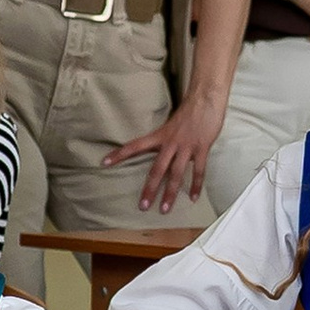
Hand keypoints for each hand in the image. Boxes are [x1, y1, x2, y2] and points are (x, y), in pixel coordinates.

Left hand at [104, 92, 219, 213]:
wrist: (205, 100)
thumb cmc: (189, 112)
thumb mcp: (171, 125)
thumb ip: (166, 140)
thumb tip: (163, 153)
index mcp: (160, 136)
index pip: (135, 146)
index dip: (120, 154)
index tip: (104, 162)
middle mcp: (170, 143)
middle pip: (157, 169)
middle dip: (149, 189)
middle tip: (143, 206)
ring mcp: (186, 147)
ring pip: (176, 174)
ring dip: (170, 193)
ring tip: (165, 209)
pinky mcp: (201, 148)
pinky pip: (198, 170)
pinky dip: (196, 185)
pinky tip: (193, 198)